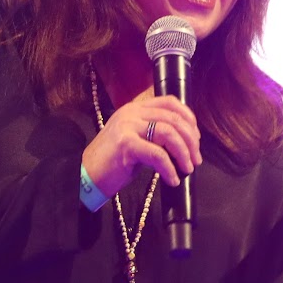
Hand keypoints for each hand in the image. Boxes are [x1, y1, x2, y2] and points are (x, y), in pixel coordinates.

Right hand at [82, 92, 201, 194]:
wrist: (85, 175)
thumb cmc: (112, 162)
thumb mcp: (135, 140)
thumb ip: (154, 134)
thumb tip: (183, 142)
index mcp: (135, 109)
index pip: (169, 102)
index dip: (188, 118)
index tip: (196, 138)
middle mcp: (131, 113)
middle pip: (173, 118)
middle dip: (190, 140)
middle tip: (195, 159)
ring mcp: (127, 127)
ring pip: (169, 133)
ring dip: (183, 153)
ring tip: (187, 169)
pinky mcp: (125, 144)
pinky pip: (157, 155)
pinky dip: (169, 169)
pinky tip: (172, 180)